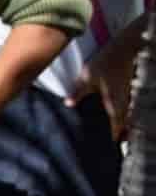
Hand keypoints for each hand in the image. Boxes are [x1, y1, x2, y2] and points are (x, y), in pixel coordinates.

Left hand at [67, 26, 142, 141]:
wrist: (124, 48)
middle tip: (108, 144)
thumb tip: (68, 105)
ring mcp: (126, 95)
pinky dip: (120, 113)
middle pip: (122, 123)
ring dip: (119, 123)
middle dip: (118, 133)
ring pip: (125, 115)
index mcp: (114, 103)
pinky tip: (112, 113)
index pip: (116, 126)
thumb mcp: (87, 77)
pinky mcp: (125, 89)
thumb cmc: (105, 63)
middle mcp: (123, 102)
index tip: (108, 148)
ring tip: (112, 133)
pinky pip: (124, 106)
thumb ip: (78, 92)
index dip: (113, 137)